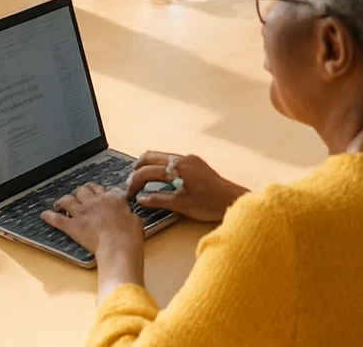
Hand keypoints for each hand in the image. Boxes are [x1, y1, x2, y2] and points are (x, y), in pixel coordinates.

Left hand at [41, 183, 143, 259]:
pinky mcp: (73, 226)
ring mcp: (82, 212)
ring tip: (59, 204)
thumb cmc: (130, 236)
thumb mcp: (135, 219)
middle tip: (77, 197)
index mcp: (112, 198)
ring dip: (63, 201)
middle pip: (82, 190)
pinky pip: (57, 219)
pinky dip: (49, 216)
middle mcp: (95, 201)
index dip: (95, 191)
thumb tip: (126, 215)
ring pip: (68, 200)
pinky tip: (44, 215)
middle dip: (79, 192)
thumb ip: (127, 213)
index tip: (94, 193)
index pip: (100, 188)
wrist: (119, 246)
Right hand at [124, 152, 248, 222]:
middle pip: (150, 156)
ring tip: (143, 182)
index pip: (147, 171)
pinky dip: (160, 167)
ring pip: (161, 156)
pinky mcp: (195, 161)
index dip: (135, 182)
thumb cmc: (209, 205)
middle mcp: (182, 159)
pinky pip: (171, 159)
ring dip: (149, 167)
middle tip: (131, 184)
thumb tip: (141, 198)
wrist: (232, 200)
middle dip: (137, 169)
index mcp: (178, 168)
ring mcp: (189, 158)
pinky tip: (160, 180)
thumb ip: (159, 200)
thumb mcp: (182, 206)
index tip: (130, 194)